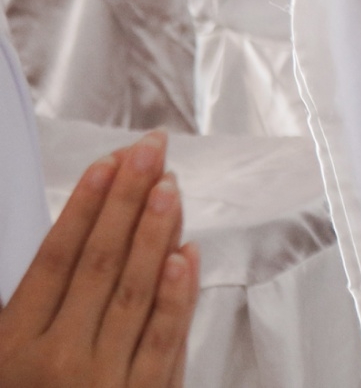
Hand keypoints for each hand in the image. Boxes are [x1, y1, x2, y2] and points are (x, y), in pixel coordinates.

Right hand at [0, 132, 198, 387]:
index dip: (83, 208)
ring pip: (135, 290)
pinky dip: (177, 291)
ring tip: (170, 185)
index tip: (106, 165)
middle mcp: (57, 362)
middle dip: (127, 201)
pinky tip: (186, 252)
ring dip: (156, 231)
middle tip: (149, 153)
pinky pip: (163, 337)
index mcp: (11, 349)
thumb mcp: (0, 361)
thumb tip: (56, 247)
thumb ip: (22, 308)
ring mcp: (102, 382)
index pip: (53, 260)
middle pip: (98, 263)